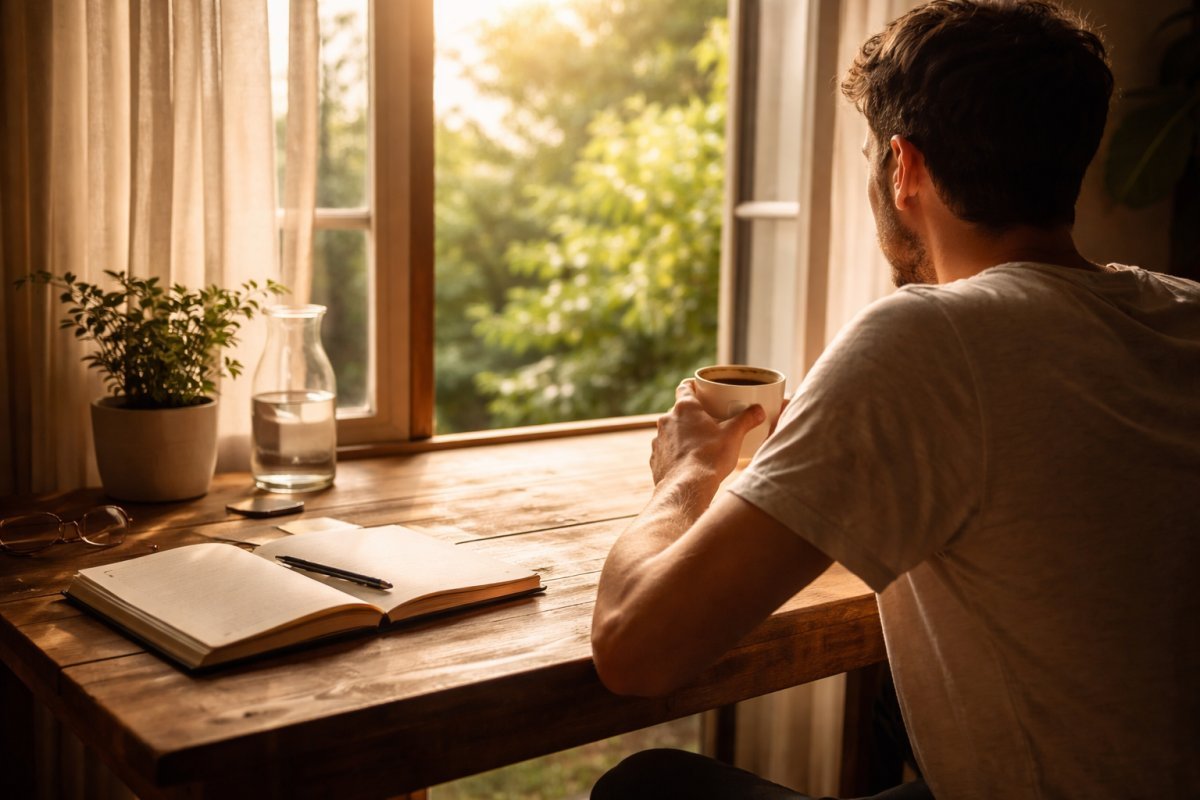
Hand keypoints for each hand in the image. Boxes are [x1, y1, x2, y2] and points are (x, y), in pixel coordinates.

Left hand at [650, 379, 765, 486]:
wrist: (687, 488)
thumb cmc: (710, 458)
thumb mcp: (734, 435)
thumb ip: (747, 419)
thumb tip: (759, 410)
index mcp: (685, 408)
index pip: (685, 387)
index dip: (694, 386)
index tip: (703, 391)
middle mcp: (667, 420)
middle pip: (680, 411)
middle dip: (693, 415)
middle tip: (710, 422)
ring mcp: (659, 439)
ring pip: (672, 431)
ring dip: (683, 434)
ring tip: (700, 445)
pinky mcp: (655, 458)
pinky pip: (666, 450)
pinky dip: (676, 453)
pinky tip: (688, 462)